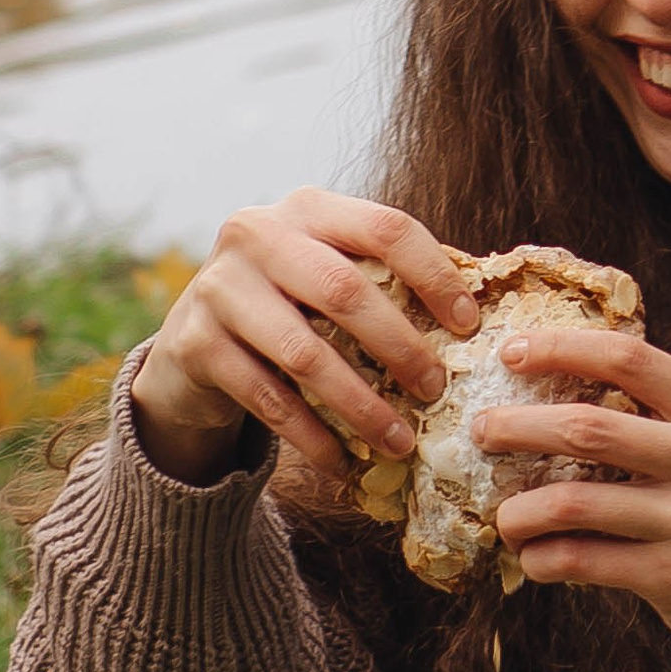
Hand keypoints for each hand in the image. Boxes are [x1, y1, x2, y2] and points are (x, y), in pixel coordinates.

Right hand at [130, 192, 479, 485]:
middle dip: (400, 346)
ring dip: (360, 405)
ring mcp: (218, 288)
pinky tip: (343, 464)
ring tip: (399, 442)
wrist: (191, 341)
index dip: (435, 276)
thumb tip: (479, 307)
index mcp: (306, 207)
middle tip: (437, 390)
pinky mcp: (193, 343)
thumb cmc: (288, 305)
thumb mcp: (327, 272)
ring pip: (305, 353)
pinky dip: (312, 437)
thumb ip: (385, 277)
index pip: (385, 227)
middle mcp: (255, 234)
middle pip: (345, 290)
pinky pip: (267, 398)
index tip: (469, 326)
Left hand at [478, 329, 670, 671]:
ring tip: (503, 516)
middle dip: (517, 426)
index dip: (561, 348)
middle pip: (587, 425)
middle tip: (481, 430)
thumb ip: (666, 415)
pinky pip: (581, 561)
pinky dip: (543, 560)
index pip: (629, 358)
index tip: (511, 352)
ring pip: (572, 501)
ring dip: (519, 510)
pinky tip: (534, 559)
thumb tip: (568, 385)